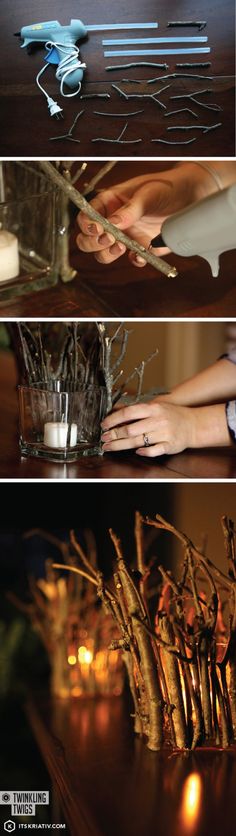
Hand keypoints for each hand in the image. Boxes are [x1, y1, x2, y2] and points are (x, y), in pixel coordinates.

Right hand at [76, 163, 210, 268]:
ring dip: (108, 254)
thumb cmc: (165, 188)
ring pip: (104, 254)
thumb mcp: (147, 194)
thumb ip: (129, 210)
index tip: (97, 228)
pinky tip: (142, 254)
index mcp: (109, 203)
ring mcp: (126, 236)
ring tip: (121, 246)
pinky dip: (135, 260)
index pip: (86, 216)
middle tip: (110, 239)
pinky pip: (132, 260)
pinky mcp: (142, 248)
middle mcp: (113, 222)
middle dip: (93, 243)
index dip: (87, 225)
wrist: (190, 196)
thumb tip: (112, 224)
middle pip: (87, 240)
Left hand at [101, 402, 194, 456]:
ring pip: (138, 441)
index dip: (113, 419)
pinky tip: (136, 451)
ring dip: (121, 445)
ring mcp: (164, 433)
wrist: (194, 424)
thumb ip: (139, 410)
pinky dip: (144, 452)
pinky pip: (154, 450)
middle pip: (130, 429)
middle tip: (104, 439)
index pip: (129, 412)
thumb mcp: (157, 407)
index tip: (104, 425)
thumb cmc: (172, 415)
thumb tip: (116, 412)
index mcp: (153, 408)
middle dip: (114, 435)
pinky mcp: (170, 445)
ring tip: (110, 447)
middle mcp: (158, 420)